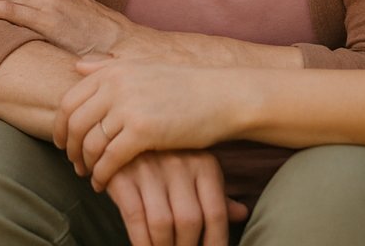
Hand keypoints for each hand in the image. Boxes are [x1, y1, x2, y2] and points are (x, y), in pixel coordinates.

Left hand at [57, 59, 242, 188]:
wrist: (222, 96)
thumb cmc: (185, 85)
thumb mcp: (143, 67)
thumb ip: (107, 67)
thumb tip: (76, 67)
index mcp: (113, 70)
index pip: (69, 100)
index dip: (61, 125)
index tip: (63, 142)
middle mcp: (116, 85)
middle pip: (74, 123)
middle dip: (69, 148)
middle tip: (74, 164)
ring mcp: (128, 107)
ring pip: (89, 143)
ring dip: (85, 164)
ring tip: (90, 175)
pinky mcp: (143, 131)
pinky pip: (109, 159)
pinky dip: (101, 175)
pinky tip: (103, 184)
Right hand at [102, 151, 247, 245]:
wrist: (123, 129)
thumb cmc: (167, 157)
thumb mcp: (196, 170)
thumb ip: (216, 195)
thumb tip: (241, 214)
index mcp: (204, 163)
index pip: (216, 213)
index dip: (215, 243)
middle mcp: (179, 164)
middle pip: (190, 221)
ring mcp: (149, 168)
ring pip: (162, 223)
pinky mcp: (123, 174)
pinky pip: (135, 217)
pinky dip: (140, 240)